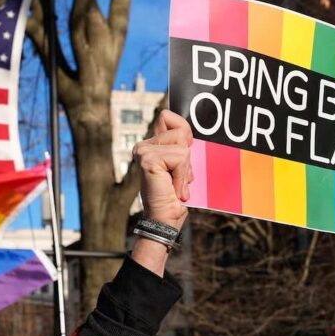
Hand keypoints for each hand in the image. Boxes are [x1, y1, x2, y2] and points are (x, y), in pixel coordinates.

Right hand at [133, 110, 193, 228]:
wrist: (166, 219)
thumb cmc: (176, 196)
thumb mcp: (183, 166)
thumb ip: (183, 146)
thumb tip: (192, 132)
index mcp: (151, 144)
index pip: (167, 116)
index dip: (183, 131)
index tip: (184, 156)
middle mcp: (143, 145)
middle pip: (180, 130)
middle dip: (187, 155)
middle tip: (178, 177)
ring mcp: (143, 151)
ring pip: (182, 145)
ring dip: (185, 168)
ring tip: (176, 184)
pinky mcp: (148, 159)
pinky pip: (180, 157)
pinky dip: (182, 175)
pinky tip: (173, 188)